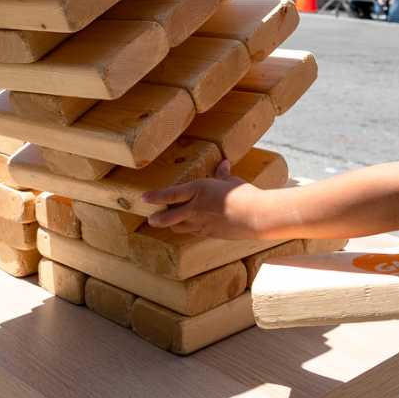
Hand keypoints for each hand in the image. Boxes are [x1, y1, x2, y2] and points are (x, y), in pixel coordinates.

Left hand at [141, 161, 265, 237]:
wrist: (255, 217)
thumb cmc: (244, 195)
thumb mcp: (231, 181)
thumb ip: (223, 175)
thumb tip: (223, 164)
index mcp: (198, 190)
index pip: (170, 194)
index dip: (155, 196)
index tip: (143, 197)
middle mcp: (195, 208)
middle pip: (169, 217)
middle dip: (158, 218)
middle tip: (150, 219)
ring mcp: (201, 223)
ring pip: (179, 227)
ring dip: (171, 226)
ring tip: (165, 225)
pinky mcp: (210, 233)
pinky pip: (194, 233)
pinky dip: (189, 230)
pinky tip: (190, 229)